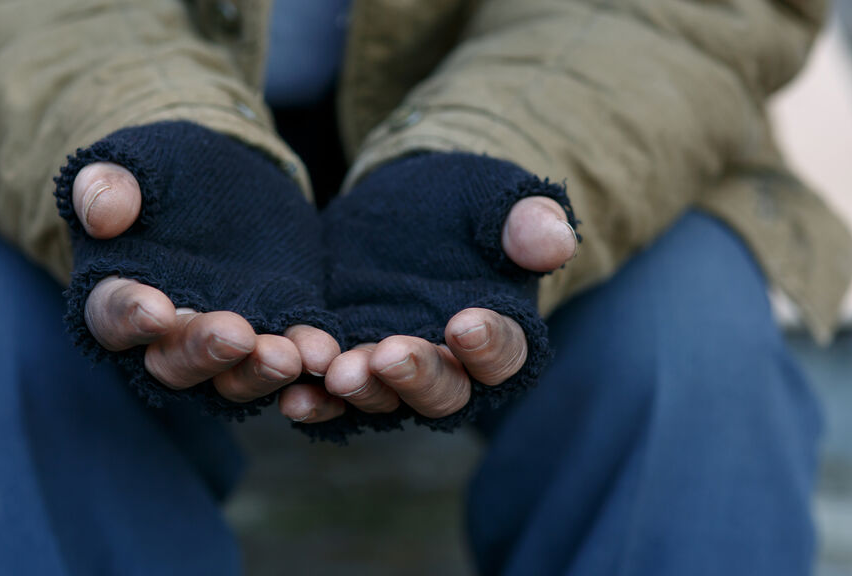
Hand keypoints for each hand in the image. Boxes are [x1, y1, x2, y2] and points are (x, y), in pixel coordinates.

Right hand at [69, 160, 339, 404]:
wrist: (229, 174)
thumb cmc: (165, 170)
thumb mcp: (136, 163)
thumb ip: (107, 185)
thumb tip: (102, 217)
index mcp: (120, 294)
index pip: (113, 315)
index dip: (131, 316)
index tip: (155, 310)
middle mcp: (169, 334)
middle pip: (176, 361)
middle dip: (205, 352)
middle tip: (236, 336)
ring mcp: (226, 341)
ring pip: (235, 374)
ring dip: (260, 371)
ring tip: (290, 356)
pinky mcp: (277, 328)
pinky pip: (291, 353)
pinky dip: (306, 355)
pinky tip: (324, 352)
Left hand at [277, 195, 575, 422]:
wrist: (406, 204)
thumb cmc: (466, 203)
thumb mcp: (496, 199)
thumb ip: (527, 221)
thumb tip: (556, 241)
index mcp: (500, 335)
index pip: (505, 353)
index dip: (489, 344)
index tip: (466, 324)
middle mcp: (451, 368)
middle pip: (444, 391)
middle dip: (417, 376)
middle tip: (390, 354)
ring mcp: (395, 371)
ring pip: (385, 398)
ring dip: (363, 390)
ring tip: (339, 372)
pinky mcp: (349, 360)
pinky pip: (333, 394)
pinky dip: (316, 400)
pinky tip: (294, 395)